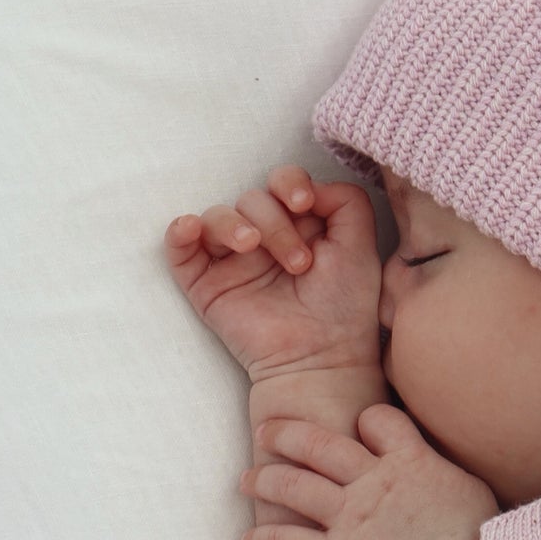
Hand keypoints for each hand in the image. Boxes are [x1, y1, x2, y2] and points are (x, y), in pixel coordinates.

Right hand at [165, 164, 382, 382]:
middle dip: (275, 223)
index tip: (303, 203)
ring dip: (233, 224)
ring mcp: (232, 259)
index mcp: (298, 224)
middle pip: (252, 199)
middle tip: (299, 264)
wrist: (322, 358)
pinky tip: (191, 228)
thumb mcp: (360, 246)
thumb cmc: (344, 307)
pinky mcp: (206, 283)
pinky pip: (180, 249)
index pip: (281, 182)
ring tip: (251, 247)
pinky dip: (180, 233)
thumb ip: (346, 202)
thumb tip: (310, 185)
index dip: (289, 182)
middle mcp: (263, 237)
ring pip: (217, 216)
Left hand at [240, 405, 496, 539]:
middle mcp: (373, 482)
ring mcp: (350, 519)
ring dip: (264, 480)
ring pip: (293, 486)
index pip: (377, 421)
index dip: (365, 421)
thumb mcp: (472, 492)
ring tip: (246, 479)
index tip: (356, 428)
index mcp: (410, 462)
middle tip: (267, 431)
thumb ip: (445, 475)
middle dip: (287, 434)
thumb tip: (441, 472)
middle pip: (318, 444)